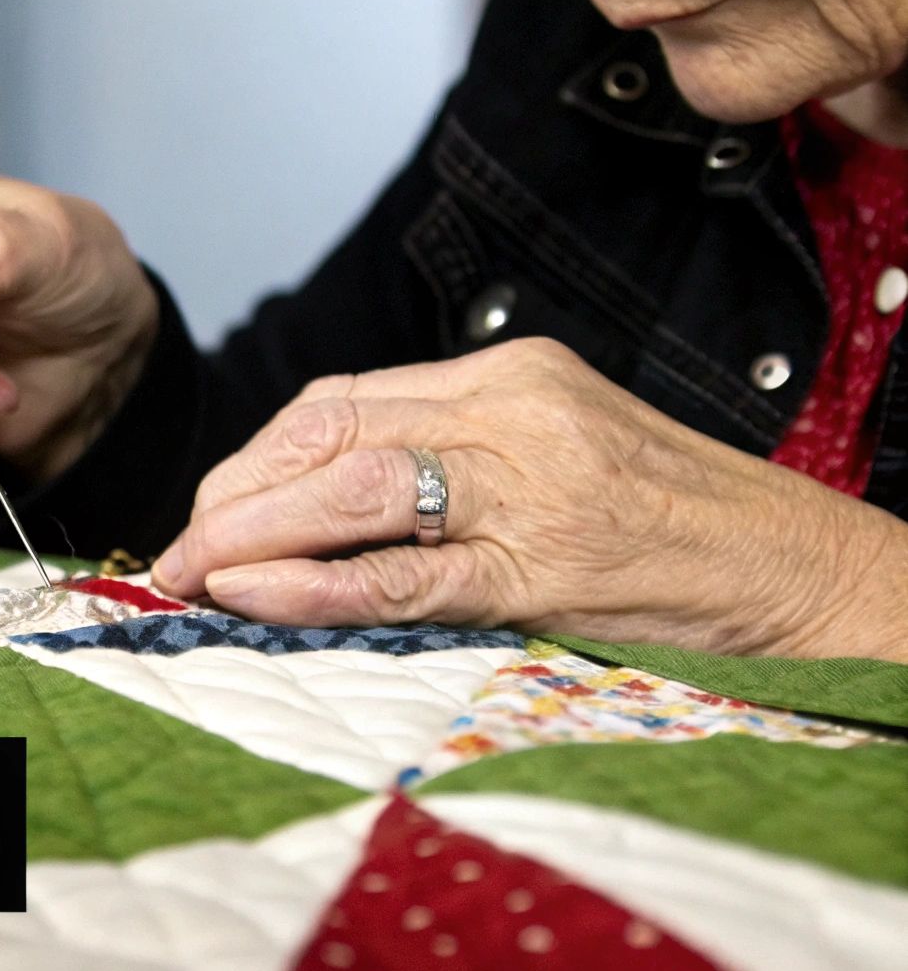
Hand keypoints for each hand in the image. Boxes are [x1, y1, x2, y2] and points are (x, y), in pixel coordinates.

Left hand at [151, 337, 907, 659]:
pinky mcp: (543, 566)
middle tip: (176, 551)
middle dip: (234, 495)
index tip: (208, 510)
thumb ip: (451, 463)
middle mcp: (509, 412)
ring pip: (353, 491)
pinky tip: (252, 595)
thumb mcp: (553, 454)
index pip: (340, 401)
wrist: (793, 568)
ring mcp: (527, 485)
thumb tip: (320, 507)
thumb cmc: (667, 519)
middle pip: (328, 432)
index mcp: (504, 375)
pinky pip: (405, 574)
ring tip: (191, 576)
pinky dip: (315, 585)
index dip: (256, 459)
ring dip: (252, 535)